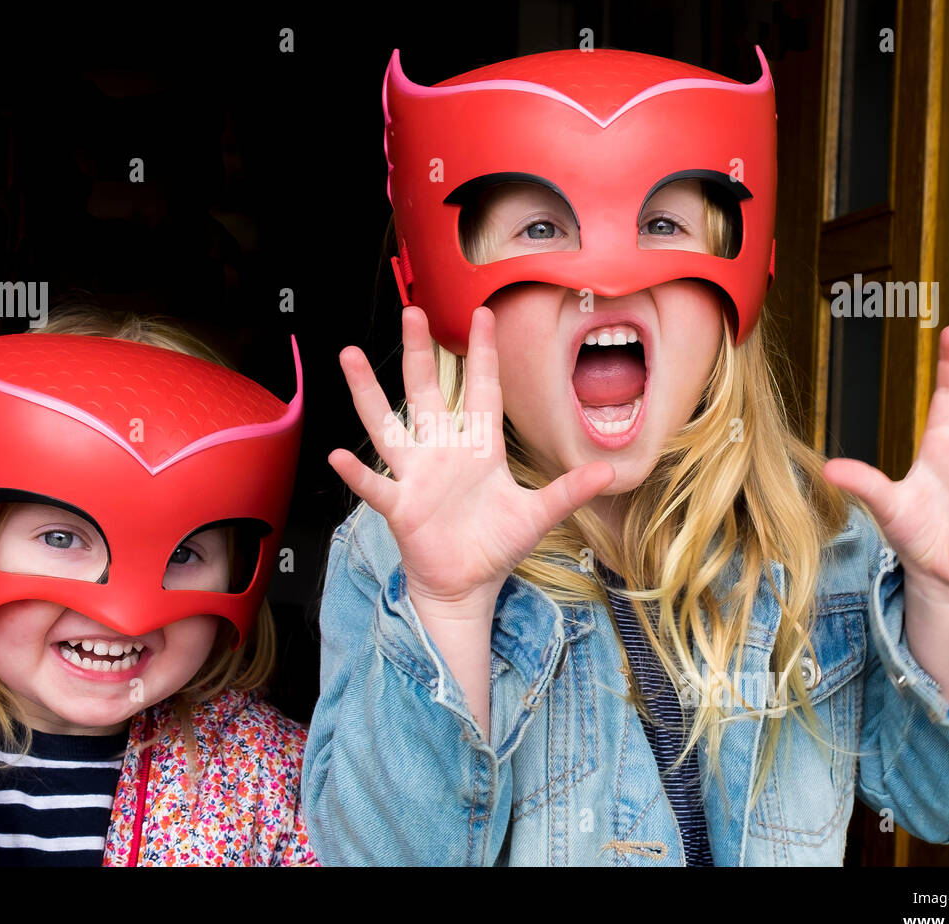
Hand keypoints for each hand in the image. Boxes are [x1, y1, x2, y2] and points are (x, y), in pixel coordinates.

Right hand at [329, 304, 614, 610]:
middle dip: (418, 352)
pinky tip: (338, 456)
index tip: (482, 315)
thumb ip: (568, 491)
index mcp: (478, 449)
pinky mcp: (401, 506)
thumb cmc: (496, 546)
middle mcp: (442, 453)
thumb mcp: (537, 515)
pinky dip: (357, 474)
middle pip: (426, 392)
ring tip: (350, 356)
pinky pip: (376, 485)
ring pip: (386, 426)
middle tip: (411, 312)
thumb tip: (610, 472)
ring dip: (368, 393)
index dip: (483, 353)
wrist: (466, 586)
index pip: (481, 390)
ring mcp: (417, 476)